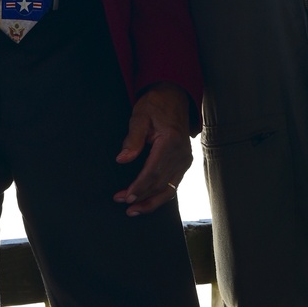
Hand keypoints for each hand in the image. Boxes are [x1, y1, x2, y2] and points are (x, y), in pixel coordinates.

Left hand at [113, 83, 192, 216]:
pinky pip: (173, 184)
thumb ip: (132, 139)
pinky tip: (149, 201)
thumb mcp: (140, 115)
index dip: (139, 187)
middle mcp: (181, 153)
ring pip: (169, 189)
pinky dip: (161, 195)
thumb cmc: (156, 104)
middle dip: (141, 196)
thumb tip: (122, 160)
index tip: (126, 197)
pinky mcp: (185, 162)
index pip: (153, 172)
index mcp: (171, 142)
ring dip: (152, 202)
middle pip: (160, 183)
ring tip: (135, 210)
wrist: (174, 96)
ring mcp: (185, 159)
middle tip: (123, 203)